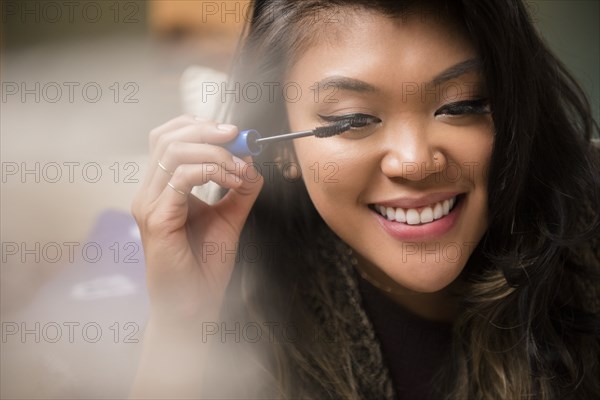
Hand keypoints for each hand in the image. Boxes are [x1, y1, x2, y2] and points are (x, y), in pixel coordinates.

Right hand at [131, 115, 262, 326]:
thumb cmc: (204, 266)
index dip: (199, 127)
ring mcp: (149, 204)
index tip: (235, 133)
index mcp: (161, 189)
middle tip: (239, 138)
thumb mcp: (229, 218)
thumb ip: (239, 189)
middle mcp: (149, 193)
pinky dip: (212, 172)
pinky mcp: (157, 219)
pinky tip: (233, 182)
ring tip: (240, 169)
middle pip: (167, 137)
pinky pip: (181, 178)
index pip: (168, 139)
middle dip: (207, 131)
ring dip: (215, 153)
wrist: (193, 306)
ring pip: (174, 152)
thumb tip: (253, 161)